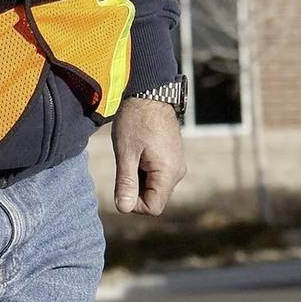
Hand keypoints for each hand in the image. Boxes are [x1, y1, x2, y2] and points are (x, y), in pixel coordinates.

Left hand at [112, 96, 187, 214]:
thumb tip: (123, 208)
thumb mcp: (126, 153)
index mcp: (168, 172)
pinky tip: (138, 152)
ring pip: (155, 187)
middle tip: (125, 164)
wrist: (150, 93)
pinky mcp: (173, 157)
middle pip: (154, 198)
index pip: (153, 207)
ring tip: (132, 155)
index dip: (134, 203)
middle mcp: (177, 171)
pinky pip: (158, 175)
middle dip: (135, 189)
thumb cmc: (136, 121)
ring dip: (139, 178)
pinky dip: (144, 170)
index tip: (123, 182)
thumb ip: (126, 182)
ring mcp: (177, 164)